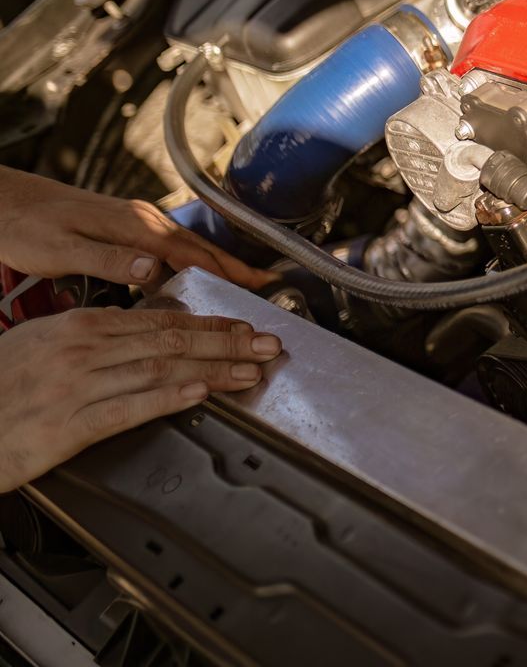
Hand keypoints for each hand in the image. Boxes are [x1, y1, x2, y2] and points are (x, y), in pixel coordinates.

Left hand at [0, 167, 270, 290]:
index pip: (192, 253)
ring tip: (239, 285)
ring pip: (188, 247)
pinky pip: (170, 247)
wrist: (2, 201)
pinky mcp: (125, 226)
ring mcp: (135, 221)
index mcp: (133, 228)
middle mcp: (141, 221)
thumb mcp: (61, 250)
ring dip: (216, 265)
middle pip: (200, 248)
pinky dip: (191, 261)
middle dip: (235, 268)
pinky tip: (190, 276)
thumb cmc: (23, 226)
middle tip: (266, 286)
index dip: (227, 272)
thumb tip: (152, 270)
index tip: (258, 285)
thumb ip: (109, 261)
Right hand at [0, 307, 281, 491]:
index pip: (158, 320)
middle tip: (268, 344)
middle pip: (170, 340)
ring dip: (213, 369)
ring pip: (159, 369)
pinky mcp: (67, 425)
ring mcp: (75, 386)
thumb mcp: (39, 346)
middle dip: (227, 342)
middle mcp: (81, 350)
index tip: (244, 327)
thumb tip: (131, 332)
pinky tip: (198, 393)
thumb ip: (87, 337)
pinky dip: (167, 397)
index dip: (208, 324)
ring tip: (251, 370)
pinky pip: (128, 407)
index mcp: (78, 327)